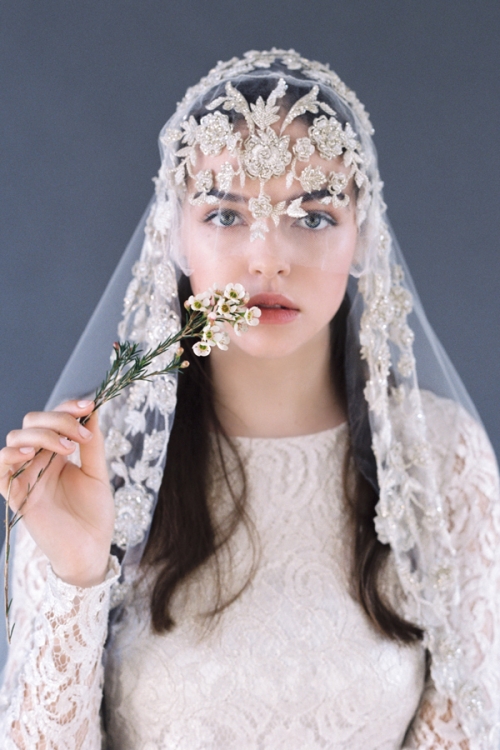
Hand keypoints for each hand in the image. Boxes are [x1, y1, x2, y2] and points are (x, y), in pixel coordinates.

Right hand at [0, 400, 114, 586]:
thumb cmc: (95, 515)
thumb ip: (93, 444)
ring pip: (17, 437)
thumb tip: (94, 410)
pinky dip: (11, 454)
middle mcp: (39, 459)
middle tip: (81, 436)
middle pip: (33, 420)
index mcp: (59, 452)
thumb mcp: (98, 473)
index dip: (68, 407)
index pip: (54, 417)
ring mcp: (26, 475)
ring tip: (67, 447)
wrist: (90, 550)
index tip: (89, 406)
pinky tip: (32, 452)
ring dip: (42, 434)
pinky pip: (1, 467)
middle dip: (58, 419)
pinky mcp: (15, 494)